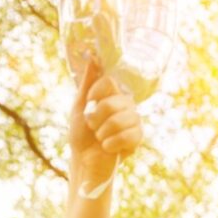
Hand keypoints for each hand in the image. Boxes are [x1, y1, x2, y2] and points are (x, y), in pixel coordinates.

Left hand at [69, 61, 142, 181]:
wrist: (84, 160)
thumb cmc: (80, 134)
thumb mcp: (79, 107)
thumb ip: (87, 83)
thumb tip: (92, 56)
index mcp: (112, 94)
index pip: (109, 82)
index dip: (96, 92)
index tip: (88, 103)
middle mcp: (126, 103)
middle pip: (113, 102)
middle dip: (96, 119)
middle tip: (92, 127)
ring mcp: (134, 120)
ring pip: (120, 120)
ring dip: (102, 133)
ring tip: (100, 138)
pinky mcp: (138, 137)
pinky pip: (127, 135)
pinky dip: (111, 144)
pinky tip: (108, 148)